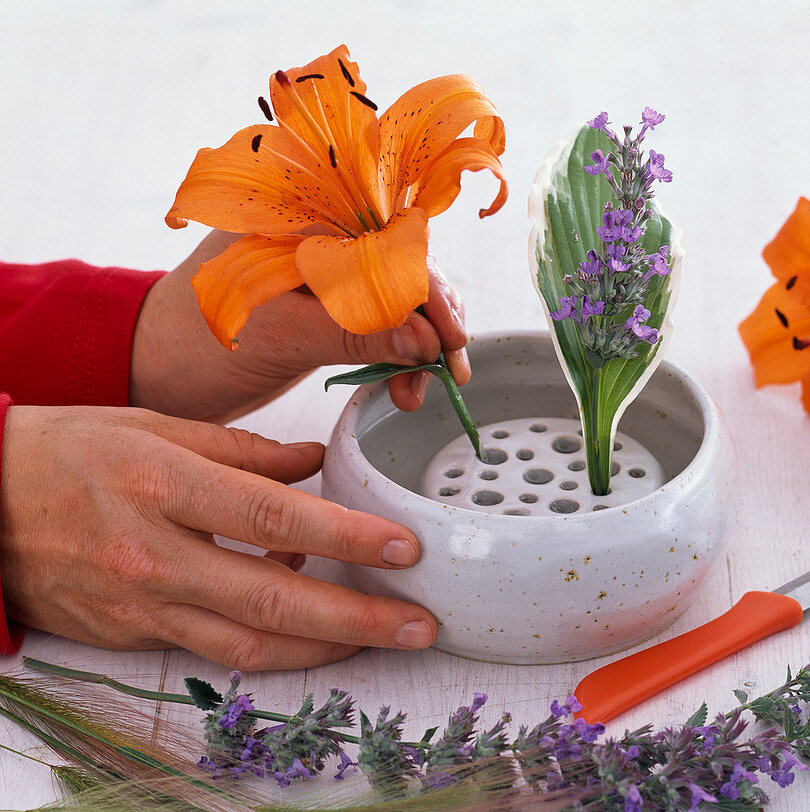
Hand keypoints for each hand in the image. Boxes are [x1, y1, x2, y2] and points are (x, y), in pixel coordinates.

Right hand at [0, 405, 438, 668]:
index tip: (405, 548)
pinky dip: (271, 644)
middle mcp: (152, 555)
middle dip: (358, 619)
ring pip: (248, 644)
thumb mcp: (154, 426)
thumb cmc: (63, 451)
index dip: (346, 538)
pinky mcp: (130, 636)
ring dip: (326, 649)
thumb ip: (242, 451)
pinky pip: (215, 649)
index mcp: (161, 485)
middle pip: (272, 600)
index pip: (272, 518)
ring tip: (383, 640)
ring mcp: (139, 605)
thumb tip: (313, 464)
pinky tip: (313, 631)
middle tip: (420, 623)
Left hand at [130, 230, 470, 422]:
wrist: (154, 371)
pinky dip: (398, 356)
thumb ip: (351, 334)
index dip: (427, 287)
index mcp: (302, 215)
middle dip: (433, 320)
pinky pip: (381, 324)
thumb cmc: (194, 341)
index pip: (388, 239)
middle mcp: (322, 235)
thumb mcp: (277, 336)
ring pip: (399, 300)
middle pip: (403, 267)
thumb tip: (424, 341)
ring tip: (417, 392)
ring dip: (420, 345)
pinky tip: (402, 386)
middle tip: (450, 370)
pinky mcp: (329, 308)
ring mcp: (328, 272)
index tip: (450, 337)